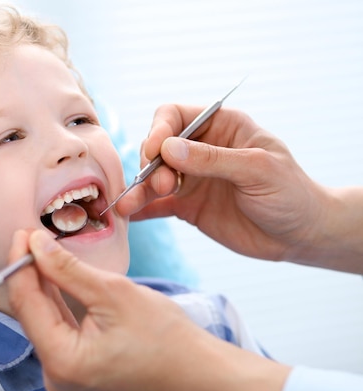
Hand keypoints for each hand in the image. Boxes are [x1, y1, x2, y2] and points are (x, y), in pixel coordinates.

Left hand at [6, 229, 288, 390]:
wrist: (200, 374)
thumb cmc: (166, 338)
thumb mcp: (113, 292)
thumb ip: (67, 268)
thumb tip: (35, 243)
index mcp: (61, 361)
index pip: (25, 303)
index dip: (19, 263)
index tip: (21, 232)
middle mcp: (56, 376)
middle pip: (31, 313)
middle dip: (30, 272)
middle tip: (30, 235)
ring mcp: (66, 376)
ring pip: (44, 320)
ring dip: (42, 285)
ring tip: (40, 249)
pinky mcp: (78, 371)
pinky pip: (58, 331)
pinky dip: (57, 302)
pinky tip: (54, 275)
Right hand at [115, 104, 328, 264]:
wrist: (300, 235)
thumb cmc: (290, 193)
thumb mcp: (257, 170)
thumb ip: (212, 159)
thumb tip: (168, 148)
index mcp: (220, 127)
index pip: (174, 116)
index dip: (158, 130)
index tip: (155, 152)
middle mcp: (200, 149)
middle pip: (157, 146)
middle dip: (151, 164)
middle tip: (162, 185)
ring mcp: (191, 178)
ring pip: (152, 176)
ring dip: (139, 188)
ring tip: (129, 205)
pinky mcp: (187, 206)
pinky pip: (157, 204)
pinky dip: (142, 209)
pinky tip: (129, 216)